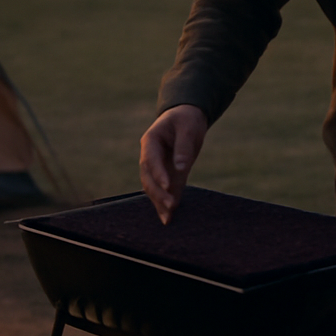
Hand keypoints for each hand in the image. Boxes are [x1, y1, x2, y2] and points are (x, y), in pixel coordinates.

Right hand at [138, 105, 207, 223]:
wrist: (186, 117)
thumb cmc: (186, 119)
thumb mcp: (188, 128)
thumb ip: (183, 147)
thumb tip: (181, 168)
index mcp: (151, 140)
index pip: (151, 159)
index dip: (158, 173)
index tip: (167, 186)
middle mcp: (149, 155)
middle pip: (148, 177)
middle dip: (158, 192)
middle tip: (171, 206)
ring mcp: (156, 166)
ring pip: (152, 186)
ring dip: (159, 201)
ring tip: (167, 218)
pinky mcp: (166, 173)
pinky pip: (163, 189)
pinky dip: (165, 202)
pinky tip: (168, 217)